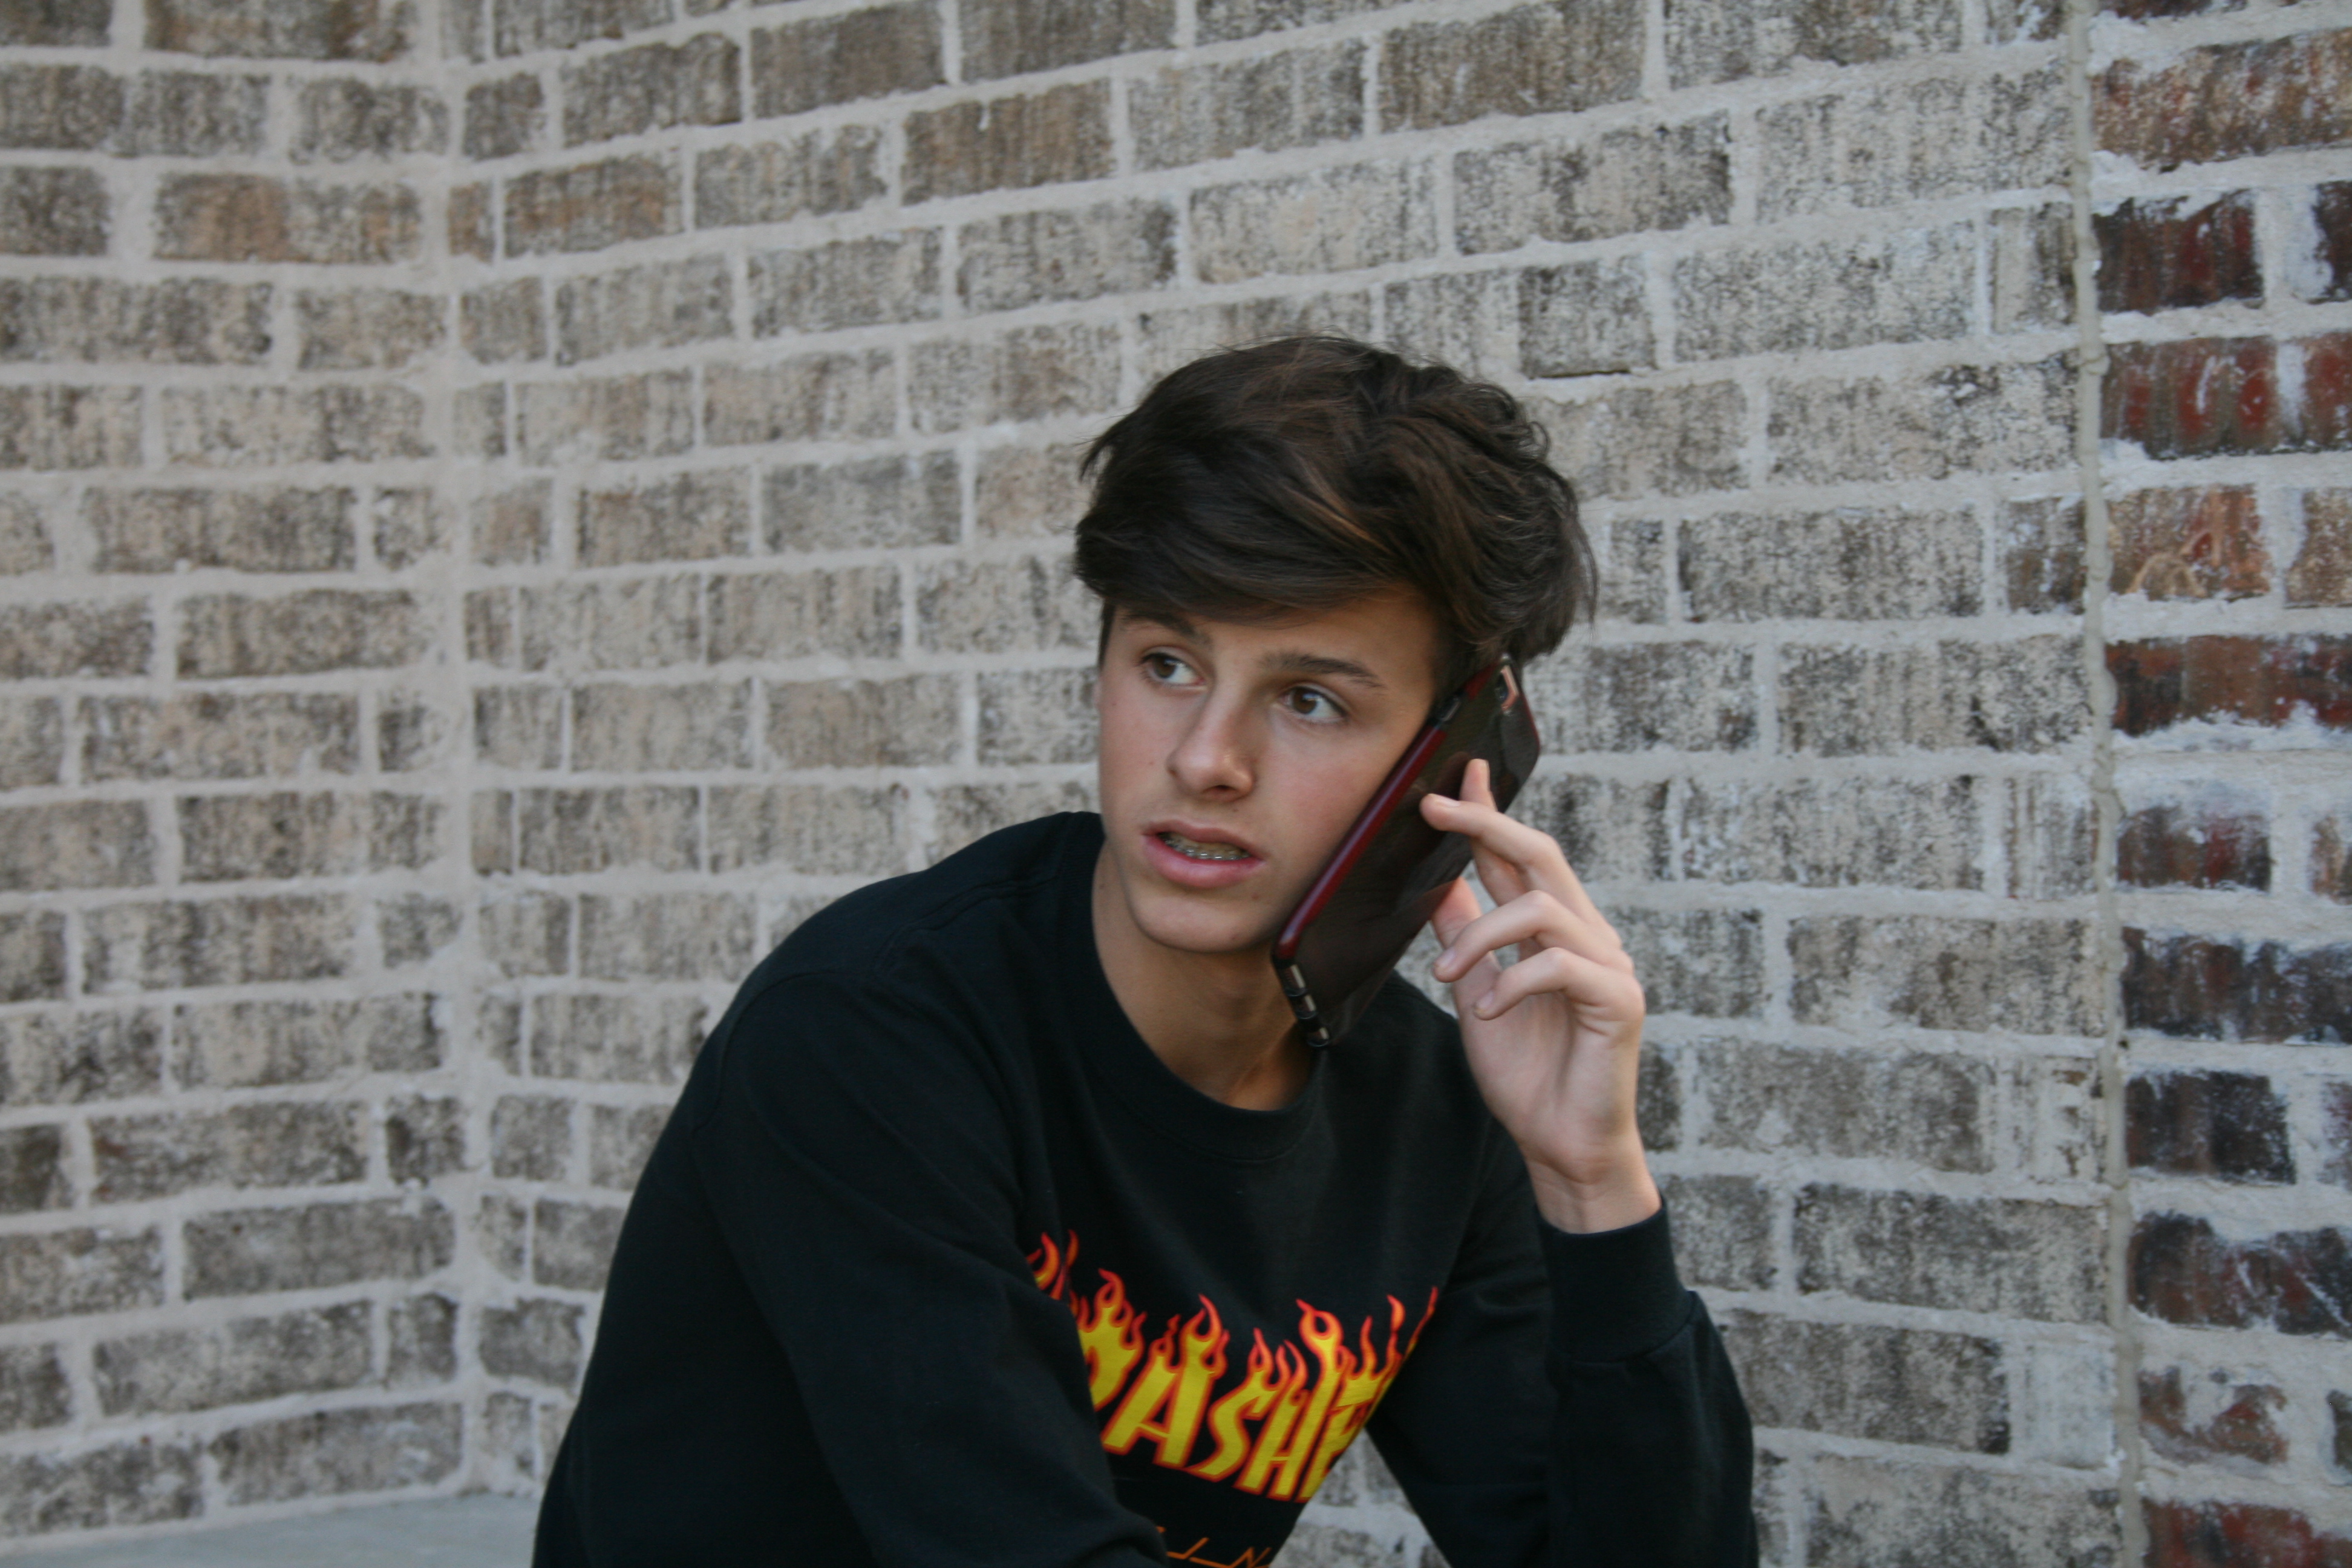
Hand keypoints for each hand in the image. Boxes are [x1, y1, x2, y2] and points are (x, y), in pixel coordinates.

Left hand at [1420, 761, 1659, 1233]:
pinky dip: (1512, 982)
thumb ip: (1466, 938)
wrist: (1561, 1144)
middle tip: (1436, 809)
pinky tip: (1491, 1012)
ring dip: (1480, 937)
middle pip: (1541, 854)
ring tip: (1447, 979)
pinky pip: (1559, 963)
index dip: (1490, 813)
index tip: (1461, 772)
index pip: (1521, 856)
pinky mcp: (1619, 1000)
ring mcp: (1609, 965)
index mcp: (1554, 931)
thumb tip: (1438, 884)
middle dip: (1488, 824)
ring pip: (1541, 908)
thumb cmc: (1527, 1074)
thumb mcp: (1478, 994)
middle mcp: (1587, 935)